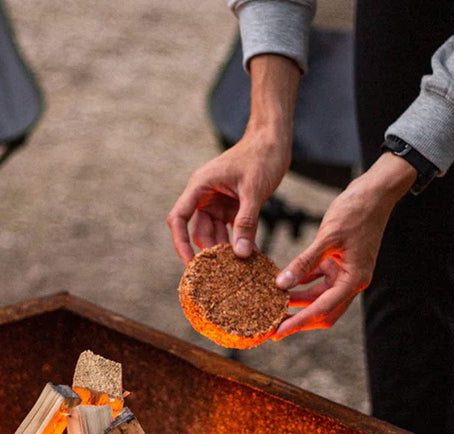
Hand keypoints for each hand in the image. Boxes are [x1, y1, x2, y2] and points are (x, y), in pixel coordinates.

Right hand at [167, 54, 299, 262]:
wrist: (274, 139)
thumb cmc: (261, 156)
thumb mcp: (254, 191)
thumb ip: (247, 223)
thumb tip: (242, 255)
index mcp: (200, 186)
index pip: (179, 218)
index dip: (180, 243)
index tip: (190, 265)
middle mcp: (204, 195)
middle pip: (198, 231)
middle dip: (210, 252)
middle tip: (224, 275)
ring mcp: (217, 201)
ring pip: (215, 233)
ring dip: (226, 250)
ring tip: (239, 270)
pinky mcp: (231, 206)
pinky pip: (230, 230)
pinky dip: (239, 242)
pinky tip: (251, 258)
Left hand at [272, 153, 416, 338]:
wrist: (375, 192)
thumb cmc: (356, 211)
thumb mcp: (327, 237)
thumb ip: (305, 262)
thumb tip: (282, 284)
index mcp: (354, 280)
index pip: (322, 309)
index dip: (298, 323)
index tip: (277, 334)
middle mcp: (352, 281)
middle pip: (322, 311)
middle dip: (298, 320)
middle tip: (271, 327)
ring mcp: (345, 273)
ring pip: (319, 297)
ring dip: (298, 303)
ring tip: (272, 307)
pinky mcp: (338, 263)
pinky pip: (317, 280)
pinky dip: (302, 284)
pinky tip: (283, 285)